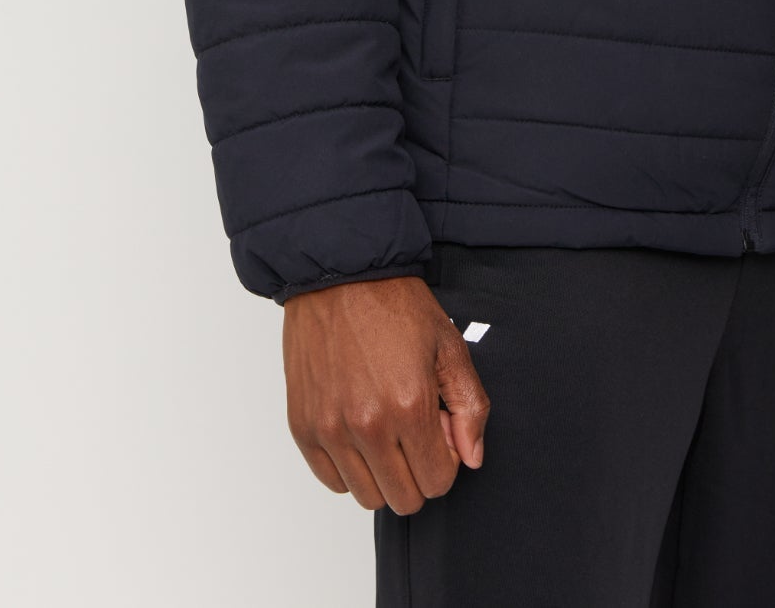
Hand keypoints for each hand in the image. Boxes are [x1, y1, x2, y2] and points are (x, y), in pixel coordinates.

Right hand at [282, 275, 490, 513]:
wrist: (340, 274)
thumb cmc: (394, 305)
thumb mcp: (449, 345)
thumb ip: (469, 407)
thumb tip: (471, 458)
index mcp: (409, 405)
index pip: (438, 482)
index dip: (446, 459)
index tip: (439, 428)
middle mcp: (367, 426)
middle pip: (403, 499)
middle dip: (419, 472)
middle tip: (415, 429)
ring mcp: (330, 429)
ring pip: (367, 497)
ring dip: (384, 473)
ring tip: (387, 428)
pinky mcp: (303, 427)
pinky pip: (333, 481)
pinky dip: (351, 468)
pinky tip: (361, 433)